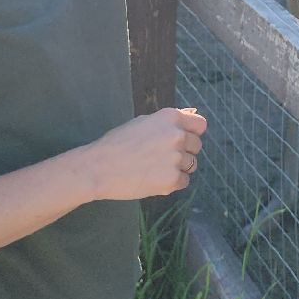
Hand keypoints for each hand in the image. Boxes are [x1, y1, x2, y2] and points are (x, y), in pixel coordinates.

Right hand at [89, 106, 206, 200]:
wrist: (98, 168)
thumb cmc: (117, 143)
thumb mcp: (143, 122)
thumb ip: (168, 122)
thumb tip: (191, 116)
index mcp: (170, 117)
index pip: (200, 124)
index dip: (191, 133)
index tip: (182, 140)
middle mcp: (177, 136)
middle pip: (197, 146)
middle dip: (184, 152)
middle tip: (161, 157)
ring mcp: (176, 158)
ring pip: (192, 165)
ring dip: (179, 168)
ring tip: (155, 168)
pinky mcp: (172, 180)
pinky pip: (184, 181)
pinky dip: (172, 183)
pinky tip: (154, 179)